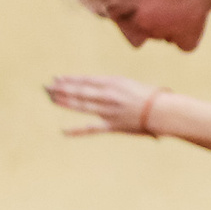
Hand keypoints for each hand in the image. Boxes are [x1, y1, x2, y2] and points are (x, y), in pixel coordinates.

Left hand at [47, 74, 164, 136]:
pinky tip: (63, 131)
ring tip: (51, 99)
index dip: (69, 80)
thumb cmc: (153, 96)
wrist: (165, 110)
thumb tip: (99, 88)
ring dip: (64, 101)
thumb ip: (114, 87)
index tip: (56, 78)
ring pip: (80, 105)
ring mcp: (108, 110)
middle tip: (46, 87)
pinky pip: (92, 128)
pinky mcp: (112, 125)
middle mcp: (107, 95)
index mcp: (113, 83)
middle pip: (78, 91)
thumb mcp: (131, 85)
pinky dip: (77, 130)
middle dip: (61, 89)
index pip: (84, 80)